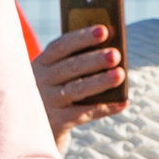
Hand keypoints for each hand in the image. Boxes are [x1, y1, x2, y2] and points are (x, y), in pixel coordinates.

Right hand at [33, 29, 125, 144]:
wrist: (36, 128)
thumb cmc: (56, 93)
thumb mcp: (57, 75)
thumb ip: (76, 63)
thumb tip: (111, 55)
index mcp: (41, 63)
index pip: (61, 46)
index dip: (82, 38)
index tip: (104, 30)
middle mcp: (40, 81)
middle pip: (70, 67)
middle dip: (95, 60)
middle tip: (115, 54)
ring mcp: (47, 102)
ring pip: (77, 90)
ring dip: (100, 81)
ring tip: (120, 74)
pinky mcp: (55, 122)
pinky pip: (83, 114)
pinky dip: (104, 108)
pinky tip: (122, 102)